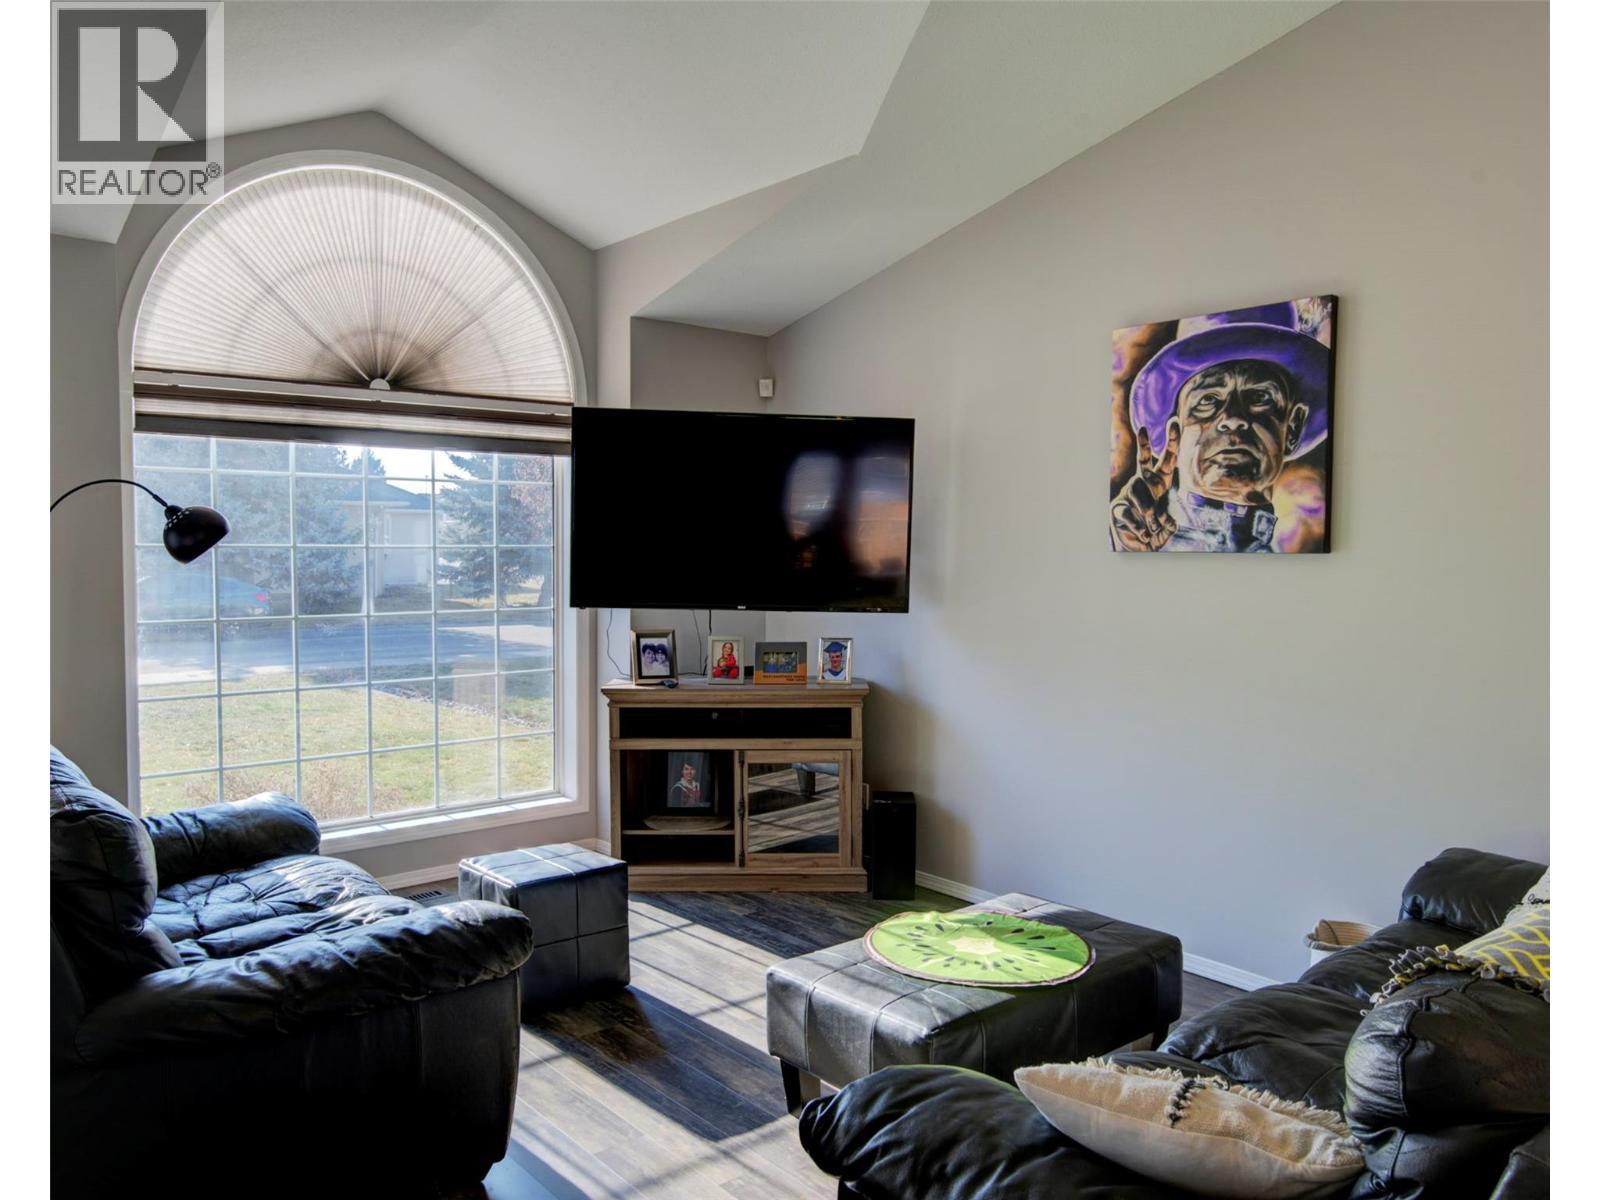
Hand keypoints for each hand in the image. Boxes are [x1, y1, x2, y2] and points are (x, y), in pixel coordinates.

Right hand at [1110, 424, 1178, 550]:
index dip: (1172, 442)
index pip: (1168, 460)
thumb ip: (1168, 526)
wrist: (1134, 545)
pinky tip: (1145, 534)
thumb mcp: (1165, 529)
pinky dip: (1138, 526)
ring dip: (1148, 511)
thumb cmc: (1153, 533)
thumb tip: (1170, 524)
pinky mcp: (1118, 507)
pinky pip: (1128, 513)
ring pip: (1138, 494)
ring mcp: (1130, 495)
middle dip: (1145, 445)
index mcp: (1160, 483)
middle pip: (1145, 461)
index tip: (1173, 422)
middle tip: (1142, 429)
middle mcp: (1144, 484)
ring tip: (1153, 526)